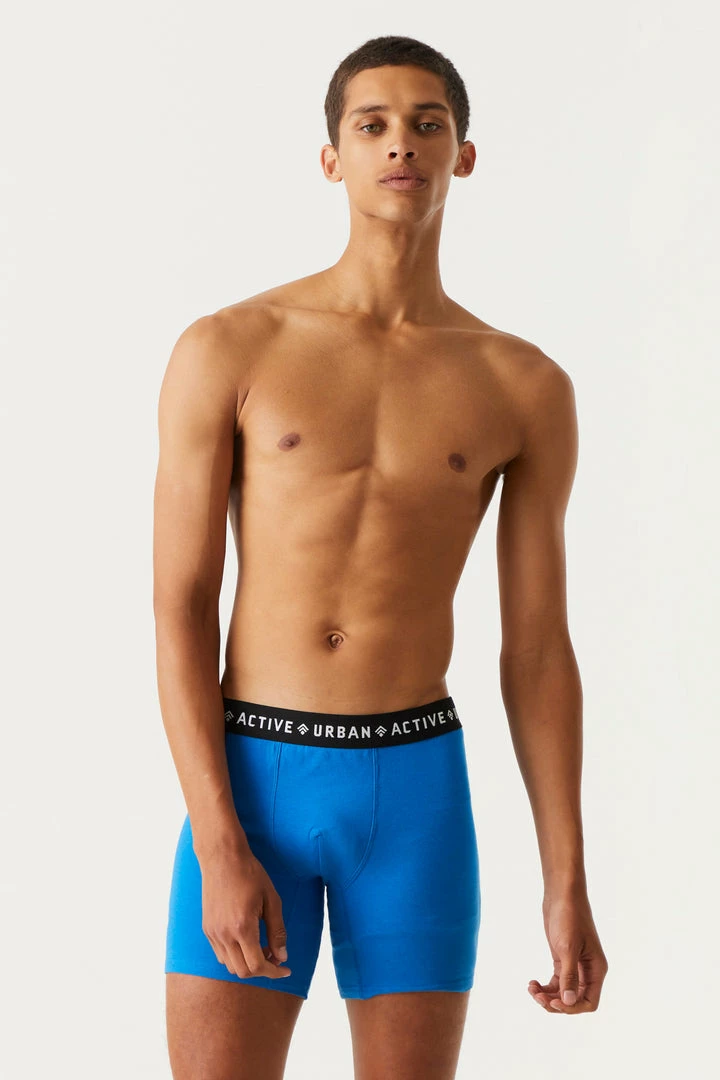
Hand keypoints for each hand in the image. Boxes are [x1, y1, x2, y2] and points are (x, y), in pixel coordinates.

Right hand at [199, 848, 291, 979]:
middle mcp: (224, 934)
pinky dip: (235, 956)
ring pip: (229, 966)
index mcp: (242, 927)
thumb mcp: (271, 899)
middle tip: (275, 956)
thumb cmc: (250, 874)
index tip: (286, 969)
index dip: (274, 972)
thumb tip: (282, 956)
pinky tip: (246, 940)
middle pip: (242, 971)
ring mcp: (212, 932)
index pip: (257, 966)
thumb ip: (277, 930)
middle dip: (261, 970)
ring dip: (247, 964)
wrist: (222, 857)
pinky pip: (220, 954)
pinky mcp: (206, 928)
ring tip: (262, 947)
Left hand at [528, 890, 607, 1012]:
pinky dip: (545, 986)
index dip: (572, 1007)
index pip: (589, 1002)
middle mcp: (588, 971)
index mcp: (596, 969)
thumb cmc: (569, 917)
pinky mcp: (562, 958)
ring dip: (548, 995)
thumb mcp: (568, 948)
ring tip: (532, 989)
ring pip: (563, 992)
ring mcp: (575, 965)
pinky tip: (533, 983)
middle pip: (575, 1000)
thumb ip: (569, 976)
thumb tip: (568, 1003)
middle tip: (537, 996)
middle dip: (556, 1002)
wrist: (562, 894)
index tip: (554, 1001)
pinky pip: (556, 981)